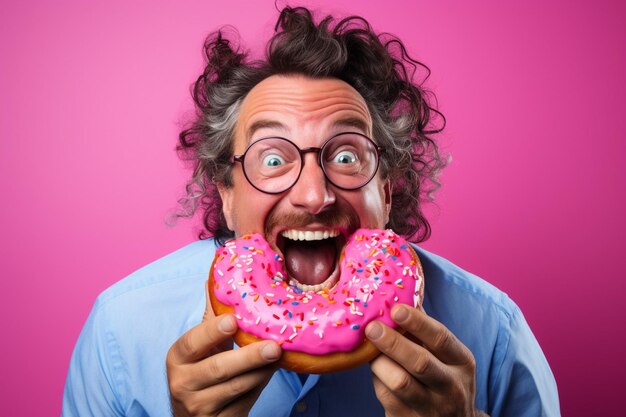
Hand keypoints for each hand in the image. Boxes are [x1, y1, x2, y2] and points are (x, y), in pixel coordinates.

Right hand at [166, 280, 281, 415]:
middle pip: (218, 369)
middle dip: (248, 357)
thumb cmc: (202, 371)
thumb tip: (214, 277)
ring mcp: (199, 406)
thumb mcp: (201, 346)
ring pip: (237, 387)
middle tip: (274, 346)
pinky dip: (261, 386)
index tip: (233, 322)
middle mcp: (182, 383)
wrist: (198, 415)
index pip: (192, 342)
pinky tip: (272, 372)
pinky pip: (245, 402)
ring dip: (262, 371)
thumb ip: (210, 317)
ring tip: (280, 355)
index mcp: (178, 357)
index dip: (211, 332)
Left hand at [365, 304, 487, 416]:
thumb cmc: (444, 380)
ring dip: (379, 362)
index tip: (395, 308)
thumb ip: (425, 330)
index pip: (441, 338)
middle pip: (420, 363)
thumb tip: (401, 293)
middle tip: (372, 327)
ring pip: (400, 382)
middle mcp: (451, 386)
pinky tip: (374, 368)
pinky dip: (376, 379)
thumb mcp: (447, 356)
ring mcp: (431, 407)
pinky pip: (386, 396)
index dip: (417, 322)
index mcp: (462, 362)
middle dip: (393, 343)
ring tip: (368, 348)